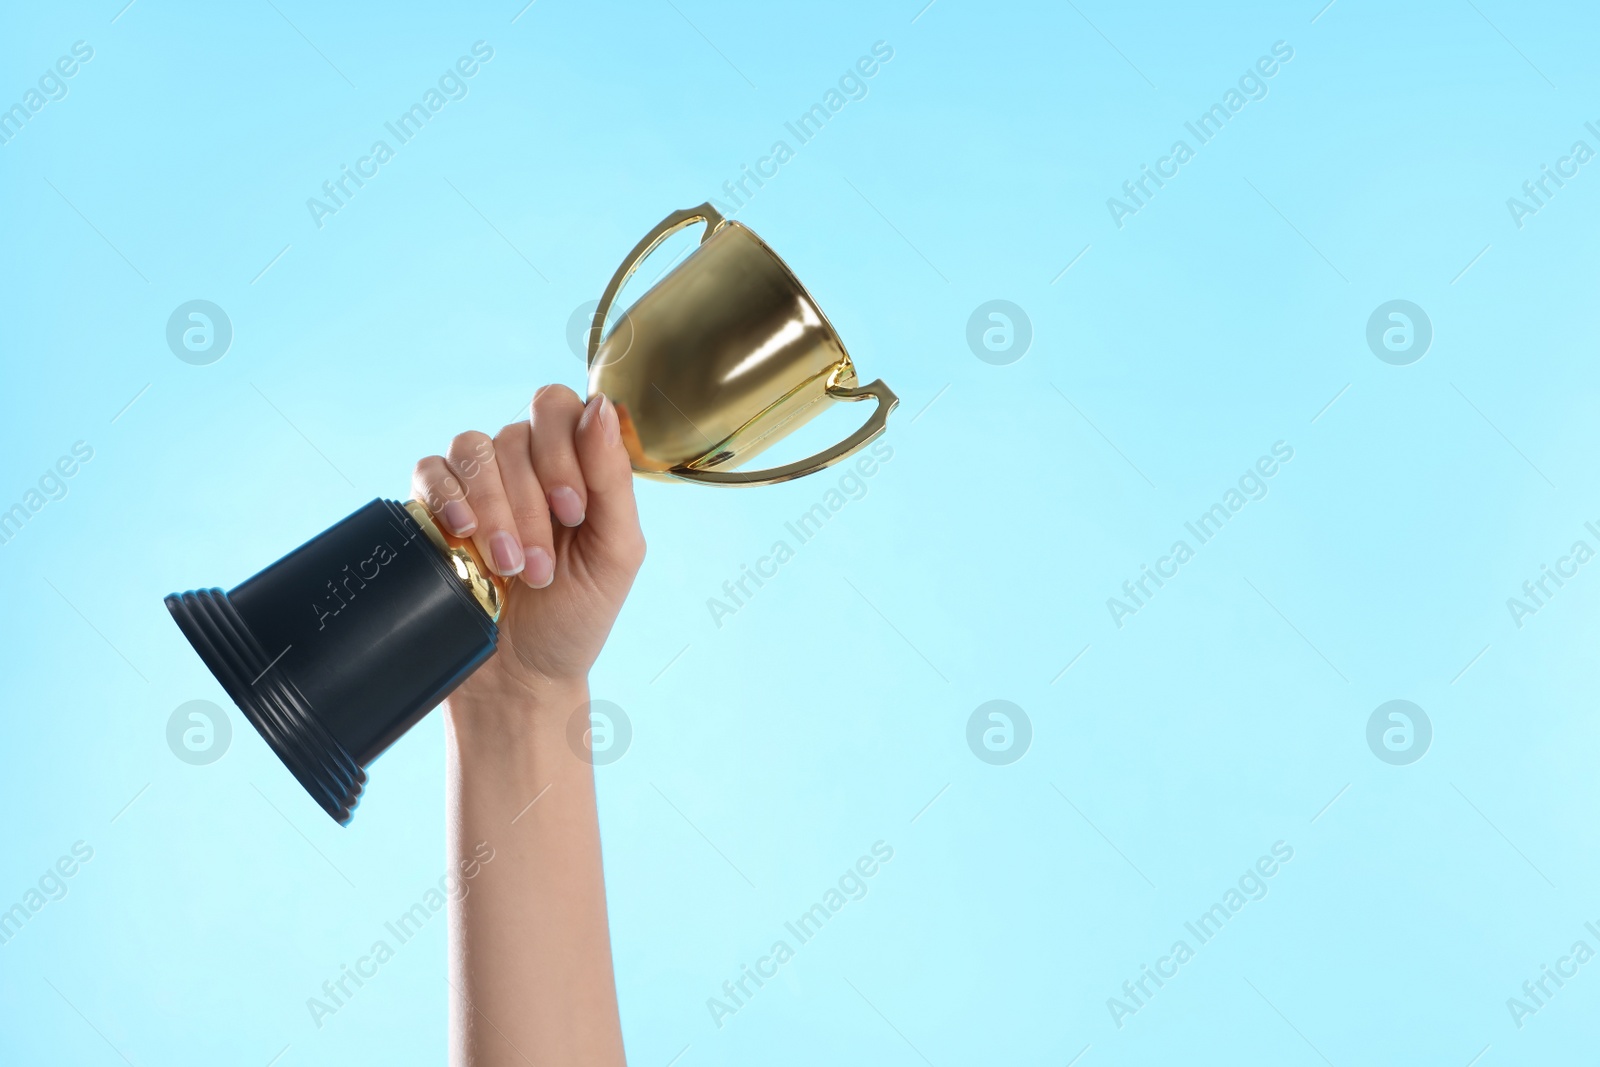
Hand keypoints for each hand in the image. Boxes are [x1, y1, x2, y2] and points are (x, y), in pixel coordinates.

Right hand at [411, 386, 644, 703]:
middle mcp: (525, 467)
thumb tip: (602, 405)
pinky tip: (463, 533)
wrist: (520, 677)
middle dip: (531, 503)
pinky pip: (430, 471)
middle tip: (540, 565)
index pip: (560, 407)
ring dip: (495, 510)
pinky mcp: (435, 509)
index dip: (563, 449)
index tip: (573, 511)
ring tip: (509, 568)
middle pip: (517, 434)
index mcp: (574, 467)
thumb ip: (613, 478)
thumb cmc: (575, 617)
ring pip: (474, 450)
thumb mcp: (614, 552)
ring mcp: (477, 486)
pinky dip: (447, 497)